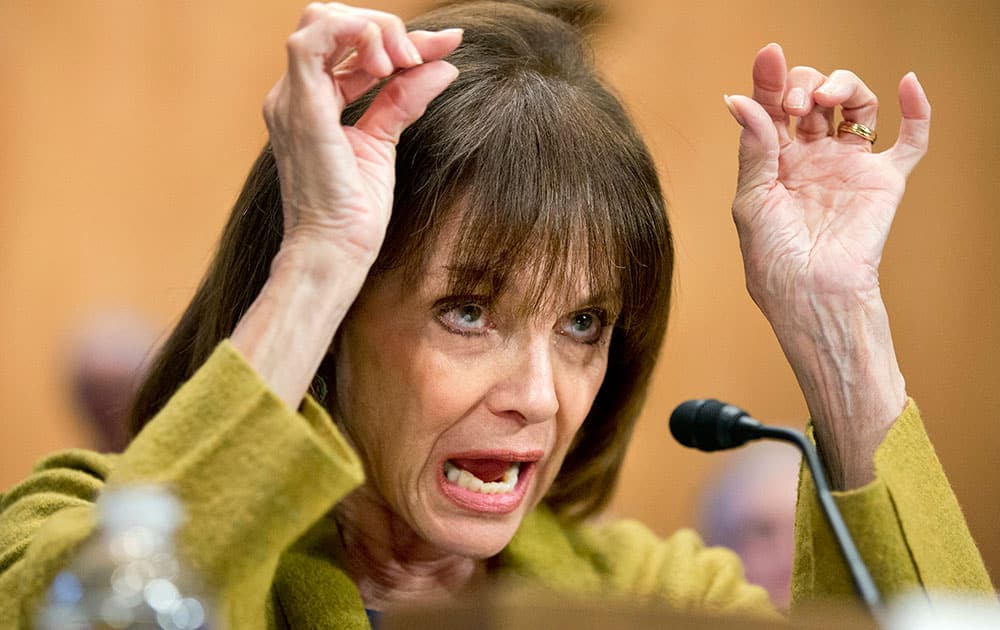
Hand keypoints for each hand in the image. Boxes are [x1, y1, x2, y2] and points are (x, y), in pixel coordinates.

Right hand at [263, 2, 461, 266]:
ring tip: (406, 61)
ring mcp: (291, 99)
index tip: (445, 45)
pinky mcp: (299, 108)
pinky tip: (388, 62)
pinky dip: (355, 34)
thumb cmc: (353, 213)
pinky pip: (312, 40)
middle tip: (421, 56)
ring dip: (373, 29)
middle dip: (384, 27)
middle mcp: (293, 95)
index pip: (347, 44)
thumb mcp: (384, 142)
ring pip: (321, 19)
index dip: (397, 38)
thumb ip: (405, 99)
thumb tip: (444, 65)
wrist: (334, 253)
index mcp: (311, 101)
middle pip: (331, 20)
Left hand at [726, 43, 929, 322]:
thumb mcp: (751, 201)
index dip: (769, 80)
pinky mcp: (884, 180)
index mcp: (774, 162)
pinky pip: (910, 138)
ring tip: (825, 97)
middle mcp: (812, 158)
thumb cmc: (773, 260)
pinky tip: (908, 83)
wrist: (812, 295)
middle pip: (811, 98)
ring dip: (843, 86)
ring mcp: (848, 166)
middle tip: (793, 105)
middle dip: (800, 87)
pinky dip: (917, 108)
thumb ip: (753, 148)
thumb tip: (739, 99)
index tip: (768, 56)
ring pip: (855, 104)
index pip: (772, 109)